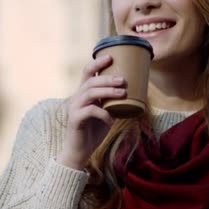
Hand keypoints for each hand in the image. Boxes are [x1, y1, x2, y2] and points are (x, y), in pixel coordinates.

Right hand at [57, 55, 124, 169]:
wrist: (80, 152)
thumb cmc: (94, 131)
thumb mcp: (106, 113)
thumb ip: (113, 103)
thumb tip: (134, 94)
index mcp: (84, 93)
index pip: (87, 72)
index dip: (97, 63)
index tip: (111, 57)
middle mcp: (77, 97)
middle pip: (91, 80)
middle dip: (108, 78)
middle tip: (123, 80)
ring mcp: (74, 108)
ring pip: (90, 92)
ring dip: (107, 91)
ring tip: (122, 93)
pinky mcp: (75, 120)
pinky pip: (90, 111)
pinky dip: (103, 114)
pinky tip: (111, 119)